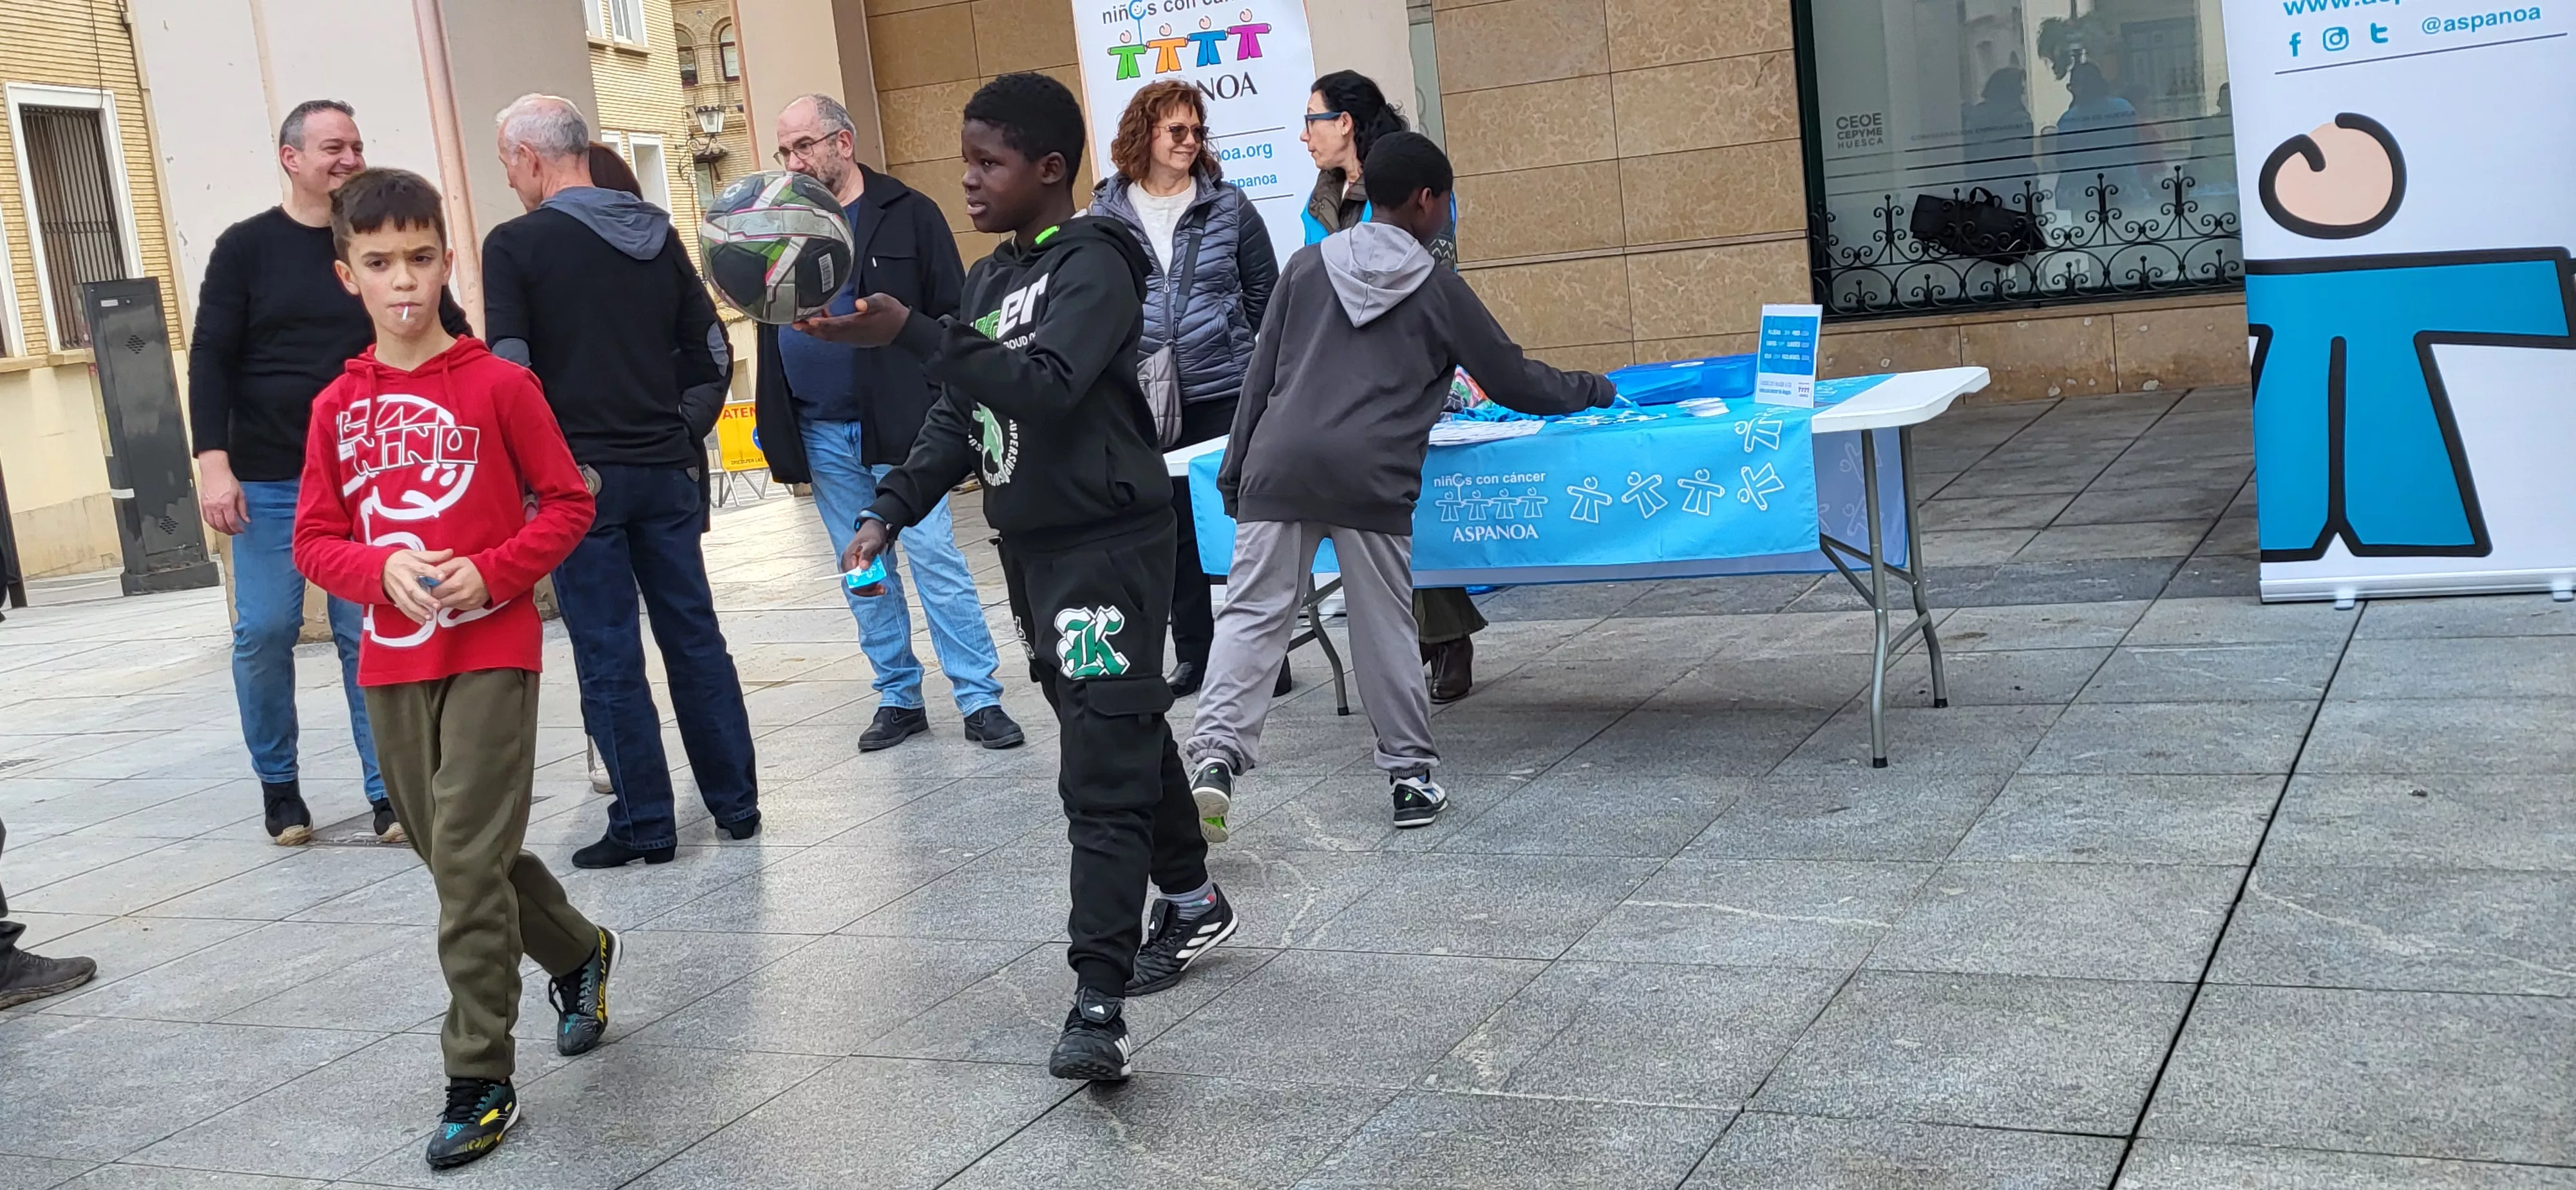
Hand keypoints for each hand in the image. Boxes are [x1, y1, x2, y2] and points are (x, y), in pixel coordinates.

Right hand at [197, 452, 247, 535]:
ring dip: (219, 529)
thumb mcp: (240, 493)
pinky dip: (211, 524)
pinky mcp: (202, 504)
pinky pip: (205, 518)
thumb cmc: (226, 479)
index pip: (231, 522)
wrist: (214, 471)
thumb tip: (246, 519)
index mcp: (226, 503)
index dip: (237, 529)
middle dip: (228, 531)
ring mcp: (207, 506)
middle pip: (221, 525)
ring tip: (226, 530)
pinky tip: (216, 524)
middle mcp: (215, 506)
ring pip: (212, 524)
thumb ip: (242, 508)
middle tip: (234, 532)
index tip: (240, 530)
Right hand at [381, 549, 454, 624]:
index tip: (443, 577)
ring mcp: (397, 588)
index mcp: (409, 565)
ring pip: (407, 601)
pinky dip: (411, 615)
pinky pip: (402, 607)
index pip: (421, 568)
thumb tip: (450, 552)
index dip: (432, 572)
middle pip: (413, 589)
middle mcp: (402, 577)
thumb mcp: (416, 554)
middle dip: (425, 599)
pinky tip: (421, 621)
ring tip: (430, 616)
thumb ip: (433, 556)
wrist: (380, 565)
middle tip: (437, 605)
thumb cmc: (401, 560)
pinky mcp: (394, 596)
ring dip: (418, 610)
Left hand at [427, 556, 489, 612]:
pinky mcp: (471, 607)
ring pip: (446, 606)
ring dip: (443, 599)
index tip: (428, 585)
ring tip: (445, 590)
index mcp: (456, 583)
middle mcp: (461, 596)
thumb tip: (429, 576)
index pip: (434, 592)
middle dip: (434, 596)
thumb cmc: (475, 567)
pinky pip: (456, 607)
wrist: (495, 575)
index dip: (429, 588)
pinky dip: (452, 602)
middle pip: (439, 602)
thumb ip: (442, 568)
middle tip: (434, 588)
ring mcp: (467, 603)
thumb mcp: (457, 562)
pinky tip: (455, 594)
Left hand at [792, 293, 909, 347]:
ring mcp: (853, 339)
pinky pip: (835, 337)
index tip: (807, 322)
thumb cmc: (893, 313)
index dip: (820, 324)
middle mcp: (853, 334)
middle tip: (794, 324)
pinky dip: (825, 332)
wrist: (903, 330)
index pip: (835, 325)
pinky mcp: (854, 339)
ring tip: (801, 324)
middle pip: (827, 335)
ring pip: (829, 337)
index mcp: (858, 324)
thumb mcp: (884, 302)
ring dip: (815, 332)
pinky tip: (821, 322)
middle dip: (810, 330)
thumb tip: (859, 303)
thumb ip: (871, 302)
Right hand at [840, 519, 892, 595]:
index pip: (851, 578)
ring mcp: (852, 567)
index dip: (863, 584)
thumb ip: (867, 554)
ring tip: (882, 587)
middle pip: (854, 584)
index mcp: (848, 558)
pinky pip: (861, 580)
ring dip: (870, 587)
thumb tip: (862, 567)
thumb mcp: (872, 543)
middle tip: (882, 589)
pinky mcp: (857, 568)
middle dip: (868, 589)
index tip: (876, 584)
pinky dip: (870, 583)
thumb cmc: (872, 534)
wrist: (873, 528)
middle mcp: (847, 564)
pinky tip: (878, 583)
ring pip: (858, 584)